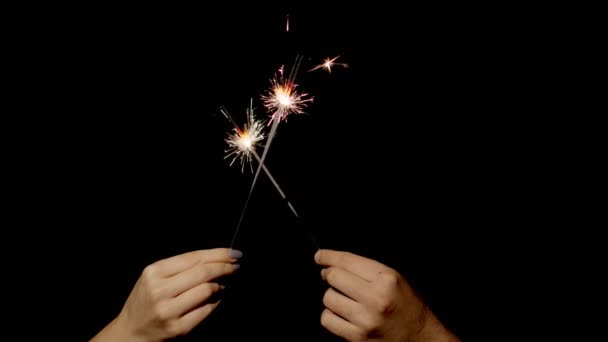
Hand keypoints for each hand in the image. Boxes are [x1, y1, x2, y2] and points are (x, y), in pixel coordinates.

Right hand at [91, 248, 241, 341]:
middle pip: (202, 272)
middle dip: (224, 267)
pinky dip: (216, 302)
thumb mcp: (154, 278)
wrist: (130, 333)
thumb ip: (180, 268)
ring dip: (221, 285)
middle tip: (236, 265)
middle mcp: (160, 290)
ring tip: (224, 283)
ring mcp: (169, 310)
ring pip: (206, 290)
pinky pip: (206, 310)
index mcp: (154, 272)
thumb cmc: (146, 301)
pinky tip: (217, 298)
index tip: (233, 252)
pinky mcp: (178, 328)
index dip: (218, 254)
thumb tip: (216, 260)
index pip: (193, 257)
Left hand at [315, 249, 458, 341]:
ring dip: (332, 296)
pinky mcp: (357, 337)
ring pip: (328, 298)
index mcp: (387, 279)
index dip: (328, 256)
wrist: (422, 338)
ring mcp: (365, 320)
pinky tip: (342, 314)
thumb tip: (333, 264)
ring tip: (345, 299)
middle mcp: (376, 298)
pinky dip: (331, 315)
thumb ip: (367, 270)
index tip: (320, 256)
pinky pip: (328, 319)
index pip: (348, 261)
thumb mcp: (396, 279)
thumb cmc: (408, 306)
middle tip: (333, 277)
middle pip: (333, 277)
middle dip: (330, 275)